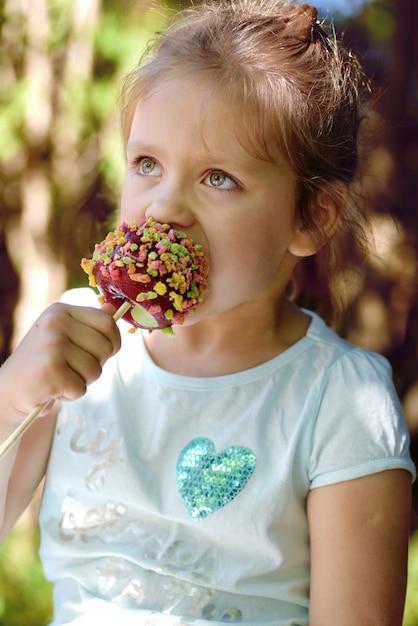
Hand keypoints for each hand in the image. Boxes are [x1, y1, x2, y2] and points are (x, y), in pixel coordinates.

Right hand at [0, 303, 120, 424]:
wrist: (8, 390)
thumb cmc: (43, 364)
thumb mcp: (64, 337)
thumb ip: (89, 324)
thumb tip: (112, 308)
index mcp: (61, 311)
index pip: (108, 323)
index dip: (112, 343)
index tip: (99, 354)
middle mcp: (55, 323)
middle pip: (106, 348)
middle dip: (96, 365)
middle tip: (71, 369)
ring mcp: (52, 345)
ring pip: (96, 371)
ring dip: (82, 382)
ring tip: (60, 378)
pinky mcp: (50, 370)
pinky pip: (81, 388)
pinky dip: (70, 395)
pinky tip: (52, 389)